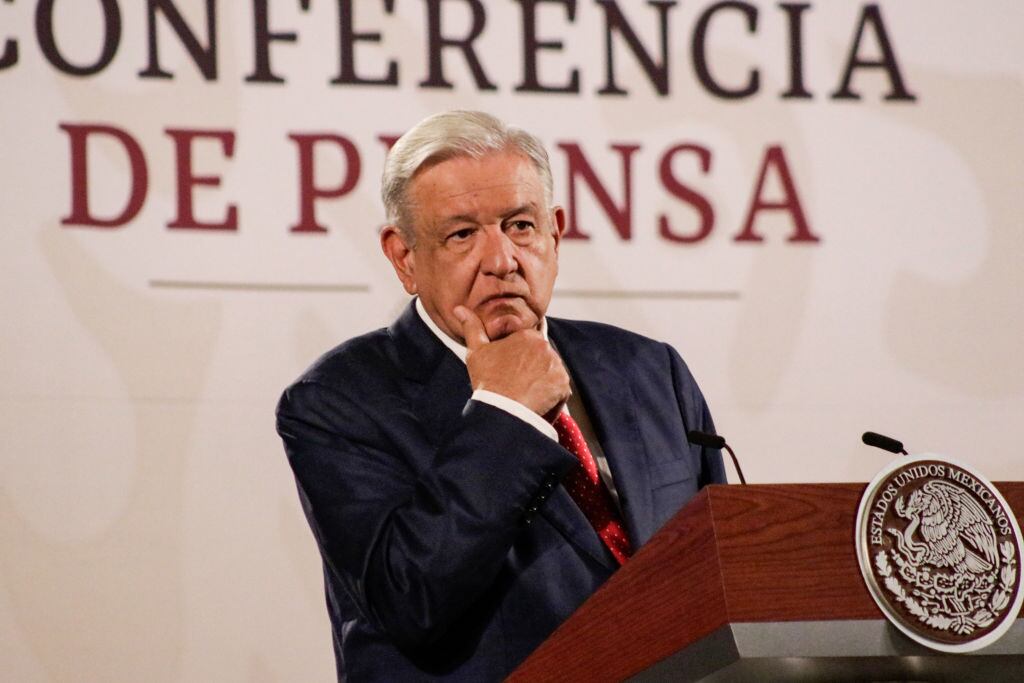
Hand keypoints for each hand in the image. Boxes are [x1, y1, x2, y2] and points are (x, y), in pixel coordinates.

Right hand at [454, 305, 570, 417]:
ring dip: (542, 382)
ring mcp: (557, 367)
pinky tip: (534, 402)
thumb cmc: (488, 381)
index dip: (520, 355)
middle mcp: (546, 347)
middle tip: (516, 383)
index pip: (530, 342)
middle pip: (542, 357)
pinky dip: (551, 397)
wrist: (502, 411)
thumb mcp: (476, 352)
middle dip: (532, 368)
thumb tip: (459, 309)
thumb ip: (472, 327)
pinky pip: (559, 391)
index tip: (512, 368)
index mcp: (528, 336)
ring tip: (524, 394)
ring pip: (551, 373)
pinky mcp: (563, 386)